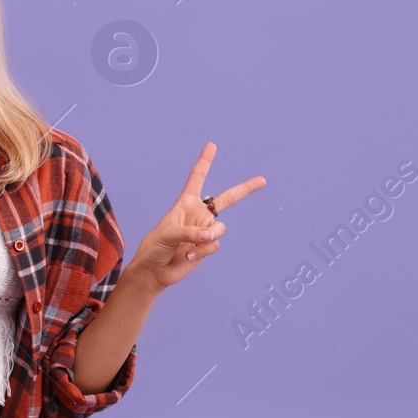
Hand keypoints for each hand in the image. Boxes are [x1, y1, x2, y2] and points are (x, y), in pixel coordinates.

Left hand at [129, 142, 265, 293]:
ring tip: (188, 247)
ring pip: (220, 229)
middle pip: (227, 199)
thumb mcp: (168, 234)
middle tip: (262, 180)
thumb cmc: (155, 247)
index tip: (211, 146)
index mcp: (185, 203)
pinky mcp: (207, 246)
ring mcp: (205, 230)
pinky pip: (214, 245)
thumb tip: (211, 235)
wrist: (155, 271)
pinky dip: (202, 251)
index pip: (197, 179)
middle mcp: (198, 214)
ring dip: (206, 238)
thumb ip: (190, 232)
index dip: (205, 162)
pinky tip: (188, 256)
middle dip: (245, 189)